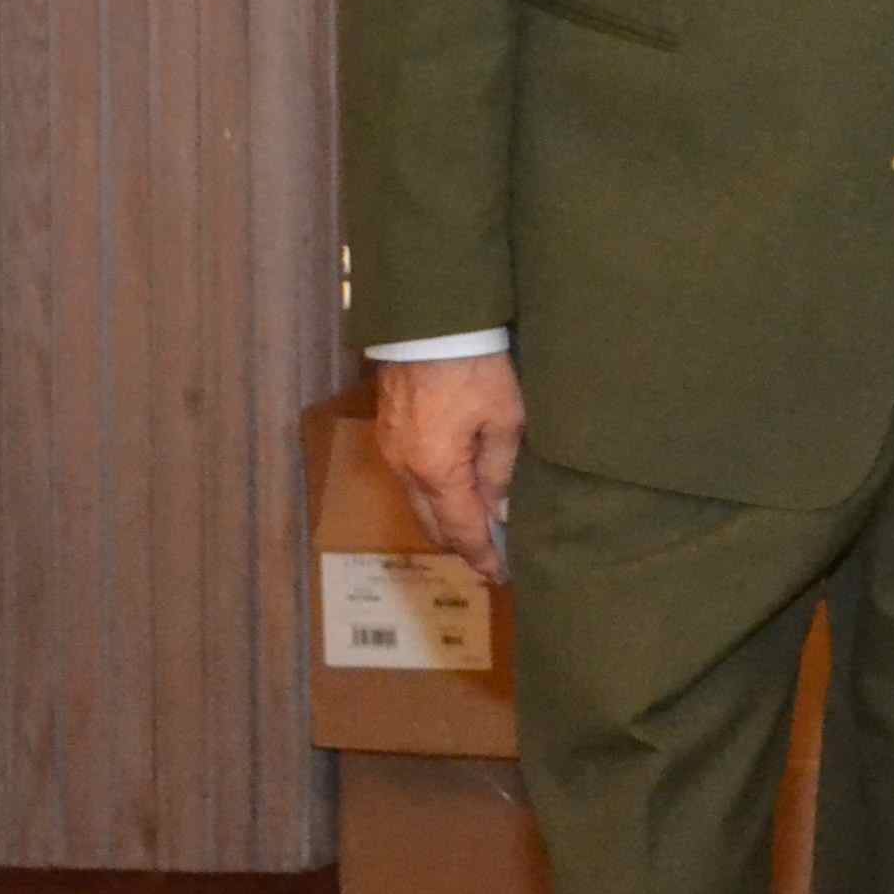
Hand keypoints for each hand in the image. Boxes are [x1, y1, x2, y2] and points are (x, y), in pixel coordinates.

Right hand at [375, 354, 528, 586]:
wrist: (429, 319)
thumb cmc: (475, 367)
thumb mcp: (505, 418)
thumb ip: (501, 470)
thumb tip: (500, 511)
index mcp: (435, 472)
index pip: (460, 531)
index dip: (482, 556)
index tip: (500, 574)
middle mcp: (405, 468)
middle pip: (432, 522)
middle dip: (461, 542)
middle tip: (491, 553)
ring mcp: (391, 448)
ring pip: (417, 500)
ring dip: (445, 516)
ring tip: (477, 523)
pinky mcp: (388, 428)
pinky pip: (410, 476)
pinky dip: (432, 491)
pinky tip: (454, 486)